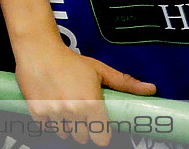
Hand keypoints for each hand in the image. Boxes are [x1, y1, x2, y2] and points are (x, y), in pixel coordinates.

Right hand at [12, 36, 155, 145]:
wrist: (38, 49)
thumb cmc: (70, 60)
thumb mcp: (100, 69)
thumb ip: (125, 83)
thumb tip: (152, 89)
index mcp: (91, 104)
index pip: (101, 139)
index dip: (101, 133)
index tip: (99, 125)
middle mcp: (73, 112)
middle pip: (82, 138)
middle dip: (83, 129)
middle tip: (80, 112)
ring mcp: (53, 113)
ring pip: (64, 133)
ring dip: (66, 125)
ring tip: (65, 107)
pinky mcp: (36, 112)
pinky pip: (47, 127)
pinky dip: (49, 120)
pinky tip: (51, 104)